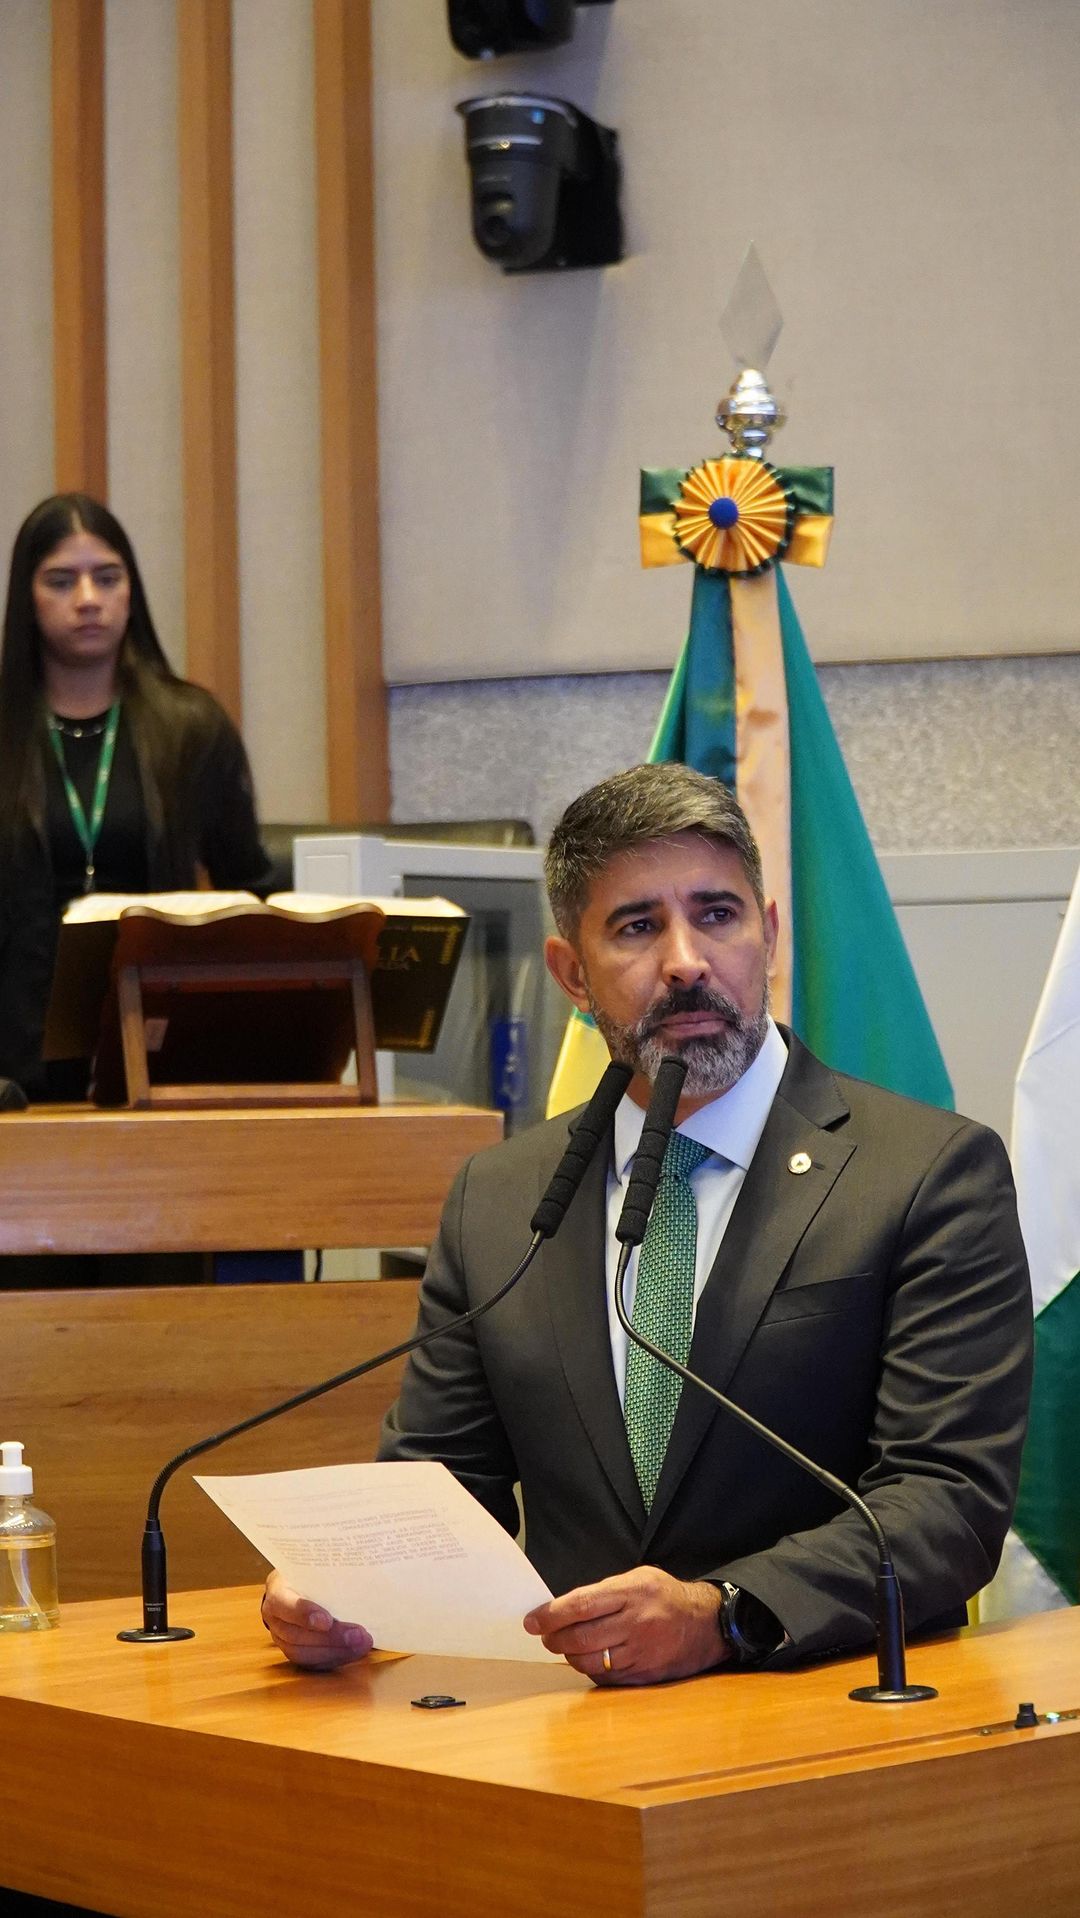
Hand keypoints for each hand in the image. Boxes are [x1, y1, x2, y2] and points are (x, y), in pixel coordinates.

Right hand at [260, 1568, 372, 1669]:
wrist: (295, 1584)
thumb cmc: (308, 1570)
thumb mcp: (314, 1564)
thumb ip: (328, 1568)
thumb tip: (361, 1564)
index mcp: (277, 1590)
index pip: (284, 1604)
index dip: (304, 1614)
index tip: (327, 1621)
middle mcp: (274, 1617)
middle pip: (297, 1635)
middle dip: (331, 1638)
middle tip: (359, 1635)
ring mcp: (281, 1637)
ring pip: (304, 1653)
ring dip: (336, 1651)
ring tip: (363, 1644)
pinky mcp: (293, 1651)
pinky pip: (312, 1662)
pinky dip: (335, 1658)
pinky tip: (354, 1652)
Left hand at [523, 1567, 728, 1685]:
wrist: (707, 1623)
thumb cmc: (665, 1596)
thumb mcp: (638, 1578)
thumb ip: (604, 1593)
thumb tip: (564, 1609)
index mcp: (632, 1592)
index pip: (581, 1605)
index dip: (551, 1615)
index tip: (532, 1621)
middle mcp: (637, 1623)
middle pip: (581, 1638)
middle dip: (554, 1639)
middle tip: (545, 1636)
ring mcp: (642, 1652)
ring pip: (591, 1662)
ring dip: (570, 1656)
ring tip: (565, 1647)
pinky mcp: (646, 1675)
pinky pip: (607, 1678)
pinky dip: (591, 1670)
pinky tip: (589, 1659)